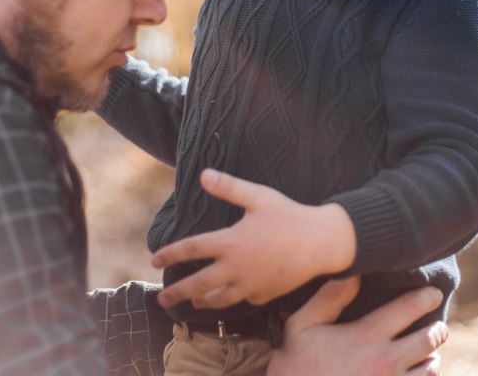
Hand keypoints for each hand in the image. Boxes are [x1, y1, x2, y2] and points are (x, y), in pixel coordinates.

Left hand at [151, 169, 356, 308]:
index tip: (154, 259)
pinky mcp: (266, 295)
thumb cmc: (290, 215)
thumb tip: (203, 175)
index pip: (192, 249)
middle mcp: (236, 268)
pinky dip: (235, 299)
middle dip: (177, 292)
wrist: (322, 243)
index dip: (171, 254)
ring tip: (193, 302)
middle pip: (198, 284)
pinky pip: (245, 300)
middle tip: (163, 299)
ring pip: (219, 300)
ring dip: (203, 301)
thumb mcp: (259, 196)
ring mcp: (251, 285)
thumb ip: (229, 187)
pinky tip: (231, 298)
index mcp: (231, 242)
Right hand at [269, 277, 446, 375]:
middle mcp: (386, 361)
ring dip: (432, 358)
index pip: (409, 308)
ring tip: (430, 353)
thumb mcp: (301, 327)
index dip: (427, 297)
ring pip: (430, 369)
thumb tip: (353, 272)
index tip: (434, 293)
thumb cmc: (294, 369)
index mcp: (367, 336)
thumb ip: (328, 298)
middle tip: (439, 325)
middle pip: (429, 339)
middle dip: (438, 329)